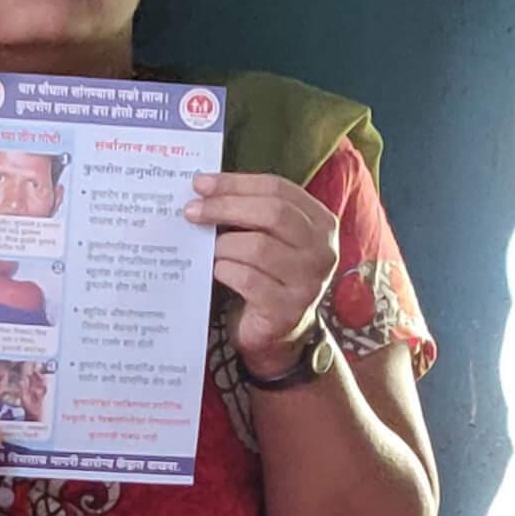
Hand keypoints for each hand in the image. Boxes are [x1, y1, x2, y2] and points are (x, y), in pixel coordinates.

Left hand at [186, 172, 339, 377]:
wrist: (277, 332)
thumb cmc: (267, 275)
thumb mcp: (269, 237)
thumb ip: (249, 211)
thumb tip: (202, 188)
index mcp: (320, 223)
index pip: (278, 189)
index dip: (236, 183)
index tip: (200, 184)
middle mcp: (322, 250)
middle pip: (273, 213)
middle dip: (225, 207)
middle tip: (192, 211)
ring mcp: (309, 282)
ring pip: (259, 247)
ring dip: (223, 244)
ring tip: (207, 249)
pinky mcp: (288, 310)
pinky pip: (249, 280)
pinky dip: (226, 271)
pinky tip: (217, 271)